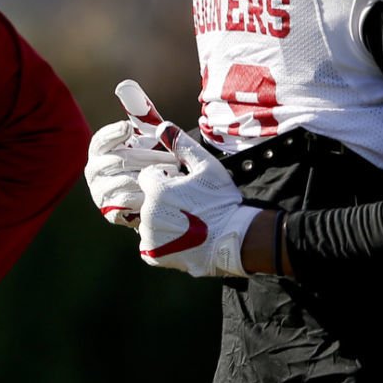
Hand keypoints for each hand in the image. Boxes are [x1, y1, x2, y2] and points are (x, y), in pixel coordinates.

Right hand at [84, 79, 179, 227]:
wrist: (159, 194)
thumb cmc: (151, 158)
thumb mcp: (147, 134)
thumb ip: (138, 112)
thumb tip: (124, 85)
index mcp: (100, 151)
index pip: (100, 141)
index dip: (113, 134)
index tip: (129, 129)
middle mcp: (95, 171)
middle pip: (116, 162)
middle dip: (145, 158)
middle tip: (171, 158)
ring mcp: (100, 193)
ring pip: (121, 183)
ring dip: (147, 178)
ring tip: (169, 175)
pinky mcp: (110, 213)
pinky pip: (126, 204)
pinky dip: (143, 198)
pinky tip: (160, 192)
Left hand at [137, 127, 261, 276]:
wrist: (235, 240)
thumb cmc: (223, 201)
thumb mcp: (208, 168)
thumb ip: (183, 146)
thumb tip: (162, 126)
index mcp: (157, 191)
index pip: (148, 177)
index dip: (165, 179)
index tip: (181, 185)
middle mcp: (148, 214)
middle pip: (147, 200)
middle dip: (162, 200)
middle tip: (188, 206)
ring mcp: (150, 237)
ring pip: (148, 222)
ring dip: (161, 220)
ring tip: (187, 223)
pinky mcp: (154, 255)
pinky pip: (149, 244)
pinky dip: (161, 241)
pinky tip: (181, 238)